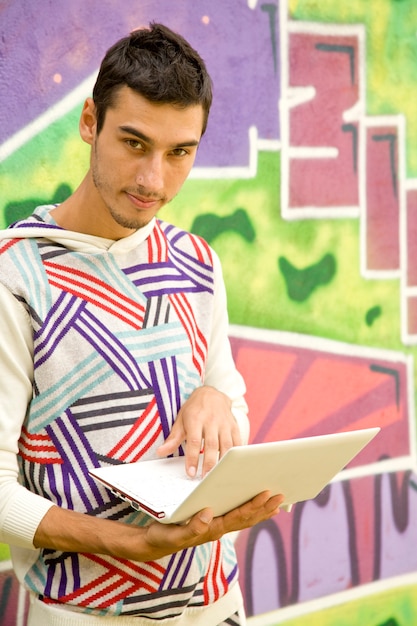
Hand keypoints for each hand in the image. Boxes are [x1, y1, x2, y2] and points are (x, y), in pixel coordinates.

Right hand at [142, 491, 283, 559]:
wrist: (156, 543)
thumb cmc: (165, 536)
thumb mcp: (174, 532)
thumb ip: (191, 527)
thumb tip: (208, 513)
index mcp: (213, 529)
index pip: (238, 516)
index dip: (253, 505)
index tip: (266, 493)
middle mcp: (219, 529)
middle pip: (246, 518)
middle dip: (264, 507)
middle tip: (281, 495)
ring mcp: (217, 527)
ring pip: (244, 518)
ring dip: (261, 509)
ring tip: (277, 501)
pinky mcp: (214, 523)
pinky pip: (236, 516)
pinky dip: (250, 510)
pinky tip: (257, 505)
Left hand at [157, 386, 241, 476]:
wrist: (211, 393)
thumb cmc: (194, 409)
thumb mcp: (181, 420)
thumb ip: (173, 438)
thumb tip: (160, 452)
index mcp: (195, 419)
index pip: (193, 441)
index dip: (192, 458)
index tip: (191, 473)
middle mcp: (211, 420)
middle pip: (211, 444)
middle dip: (209, 463)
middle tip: (206, 478)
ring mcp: (224, 423)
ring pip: (226, 444)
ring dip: (223, 461)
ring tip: (219, 475)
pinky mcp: (234, 426)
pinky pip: (237, 441)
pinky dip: (236, 454)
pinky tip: (233, 465)